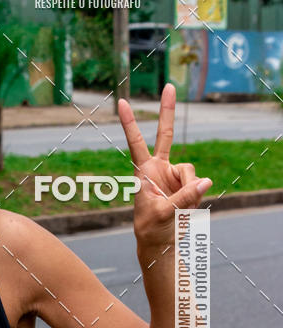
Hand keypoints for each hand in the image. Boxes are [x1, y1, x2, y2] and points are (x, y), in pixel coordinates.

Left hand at [118, 83, 211, 249]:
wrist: (161, 242)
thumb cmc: (152, 228)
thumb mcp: (164, 214)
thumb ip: (184, 197)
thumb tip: (206, 182)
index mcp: (143, 172)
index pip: (136, 143)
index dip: (130, 123)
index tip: (123, 102)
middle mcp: (159, 168)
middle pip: (166, 134)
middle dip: (167, 111)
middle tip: (169, 85)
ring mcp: (174, 175)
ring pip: (190, 171)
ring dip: (189, 190)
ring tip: (179, 208)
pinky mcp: (187, 184)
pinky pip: (198, 183)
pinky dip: (195, 195)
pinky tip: (187, 208)